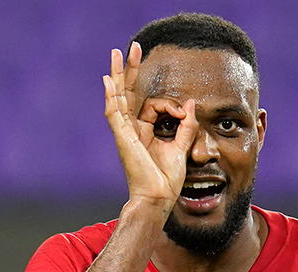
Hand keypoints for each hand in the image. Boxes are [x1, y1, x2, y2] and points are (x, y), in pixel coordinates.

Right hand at [103, 42, 197, 210]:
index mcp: (145, 131)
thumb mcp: (181, 148)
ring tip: (116, 53)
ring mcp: (125, 133)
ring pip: (119, 98)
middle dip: (130, 70)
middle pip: (128, 93)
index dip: (171, 105)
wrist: (158, 198)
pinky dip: (111, 97)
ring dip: (118, 74)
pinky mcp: (123, 138)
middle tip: (132, 47)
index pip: (154, 105)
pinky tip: (108, 81)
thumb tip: (189, 103)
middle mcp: (132, 129)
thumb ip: (186, 125)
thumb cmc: (166, 179)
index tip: (184, 112)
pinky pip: (114, 114)